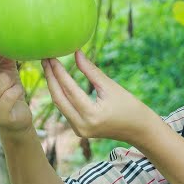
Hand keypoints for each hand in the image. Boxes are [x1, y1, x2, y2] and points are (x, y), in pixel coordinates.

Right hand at [0, 33, 33, 133]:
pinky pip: (8, 97)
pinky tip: (19, 91)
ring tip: (13, 80)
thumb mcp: (5, 69)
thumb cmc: (10, 88)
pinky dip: (16, 90)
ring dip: (8, 79)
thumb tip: (1, 32)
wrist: (18, 116)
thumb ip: (1, 54)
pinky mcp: (0, 117)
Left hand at [42, 51, 160, 145]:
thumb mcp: (110, 86)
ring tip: (48, 67)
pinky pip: (65, 110)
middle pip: (59, 98)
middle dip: (50, 78)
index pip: (69, 89)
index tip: (52, 56)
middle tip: (45, 59)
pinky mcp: (79, 130)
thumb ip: (91, 70)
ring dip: (53, 86)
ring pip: (60, 105)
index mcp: (92, 114)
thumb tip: (75, 52)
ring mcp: (79, 131)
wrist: (139, 130)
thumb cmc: (129, 105)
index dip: (59, 71)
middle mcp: (82, 125)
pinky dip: (60, 95)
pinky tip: (56, 80)